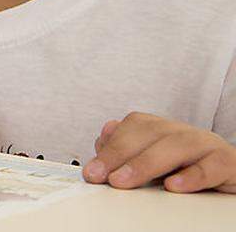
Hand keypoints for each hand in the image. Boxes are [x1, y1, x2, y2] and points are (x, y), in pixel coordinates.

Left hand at [83, 112, 235, 192]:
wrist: (232, 176)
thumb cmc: (189, 170)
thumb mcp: (154, 162)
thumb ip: (128, 151)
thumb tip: (102, 140)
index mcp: (164, 130)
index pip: (134, 126)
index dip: (111, 146)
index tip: (92, 171)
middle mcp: (184, 133)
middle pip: (152, 132)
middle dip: (121, 153)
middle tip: (103, 177)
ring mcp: (207, 146)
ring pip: (178, 145)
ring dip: (146, 163)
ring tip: (123, 181)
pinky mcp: (229, 164)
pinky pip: (213, 166)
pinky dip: (192, 175)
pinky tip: (172, 186)